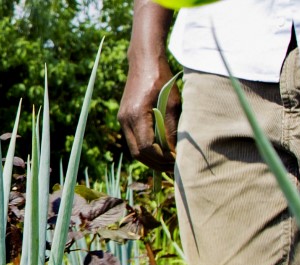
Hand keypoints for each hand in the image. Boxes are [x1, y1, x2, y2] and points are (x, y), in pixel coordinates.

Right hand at [118, 54, 178, 172]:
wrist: (144, 61)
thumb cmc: (162, 79)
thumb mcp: (172, 103)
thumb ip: (171, 128)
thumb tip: (175, 151)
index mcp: (137, 115)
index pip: (147, 148)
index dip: (162, 158)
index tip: (177, 161)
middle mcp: (125, 120)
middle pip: (138, 153)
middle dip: (156, 163)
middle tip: (173, 167)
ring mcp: (122, 119)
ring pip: (134, 149)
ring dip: (150, 158)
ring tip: (167, 160)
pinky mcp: (124, 118)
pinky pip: (133, 139)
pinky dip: (146, 148)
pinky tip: (159, 148)